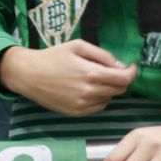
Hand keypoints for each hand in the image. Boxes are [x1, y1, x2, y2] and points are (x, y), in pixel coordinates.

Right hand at [0, 41, 137, 116]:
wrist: (28, 75)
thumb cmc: (52, 56)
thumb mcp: (77, 46)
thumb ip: (102, 55)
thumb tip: (120, 66)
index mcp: (91, 74)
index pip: (124, 79)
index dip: (131, 73)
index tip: (130, 67)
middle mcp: (90, 92)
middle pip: (119, 90)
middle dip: (119, 80)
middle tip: (110, 71)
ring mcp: (83, 105)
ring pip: (109, 98)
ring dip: (108, 89)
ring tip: (93, 79)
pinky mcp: (77, 113)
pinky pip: (98, 107)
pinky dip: (98, 98)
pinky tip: (86, 89)